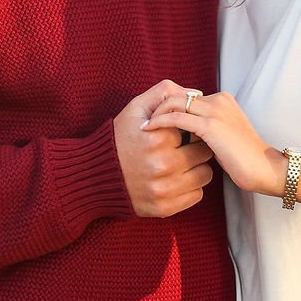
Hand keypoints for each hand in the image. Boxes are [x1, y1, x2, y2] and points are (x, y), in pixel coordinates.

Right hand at [113, 81, 215, 217]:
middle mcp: (163, 165)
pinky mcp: (165, 207)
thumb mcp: (136, 108)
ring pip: (205, 174)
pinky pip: (197, 195)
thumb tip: (196, 93)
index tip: (179, 132)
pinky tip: (175, 179)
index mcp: (158, 138)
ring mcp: (165, 189)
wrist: (96, 175)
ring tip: (179, 163)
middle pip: (204, 152)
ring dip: (196, 168)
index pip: (196, 129)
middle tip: (180, 148)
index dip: (189, 128)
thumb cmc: (119, 138)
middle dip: (195, 147)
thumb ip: (165, 92)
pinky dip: (190, 187)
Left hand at [145, 90, 285, 198]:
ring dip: (155, 112)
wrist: (265, 169)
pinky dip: (160, 121)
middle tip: (142, 120)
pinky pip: (177, 117)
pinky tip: (149, 130)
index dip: (167, 106)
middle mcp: (218, 100)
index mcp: (222, 100)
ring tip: (143, 125)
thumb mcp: (223, 138)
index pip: (186, 96)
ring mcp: (215, 111)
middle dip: (157, 105)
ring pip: (175, 102)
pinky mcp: (211, 126)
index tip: (151, 119)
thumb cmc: (243, 160)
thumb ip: (205, 130)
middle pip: (178, 95)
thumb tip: (183, 133)